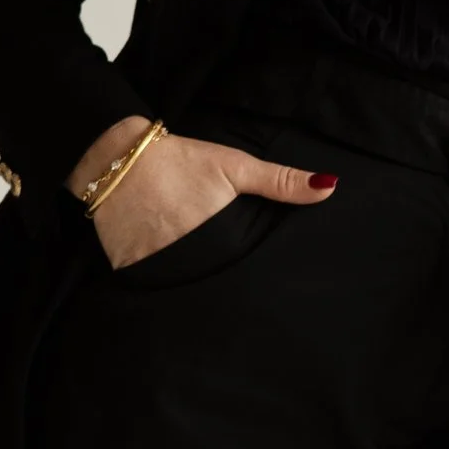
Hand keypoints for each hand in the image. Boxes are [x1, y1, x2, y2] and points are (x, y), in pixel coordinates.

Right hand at [66, 118, 338, 266]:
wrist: (119, 155)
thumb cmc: (183, 159)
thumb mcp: (235, 167)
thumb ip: (281, 182)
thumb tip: (329, 188)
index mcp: (220, 237)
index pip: (246, 274)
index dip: (257, 282)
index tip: (266, 290)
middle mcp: (188, 256)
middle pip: (216, 286)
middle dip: (228, 288)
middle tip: (237, 293)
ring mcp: (156, 264)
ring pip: (185, 292)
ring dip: (195, 291)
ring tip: (204, 289)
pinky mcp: (129, 268)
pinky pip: (151, 288)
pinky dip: (161, 289)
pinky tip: (168, 280)